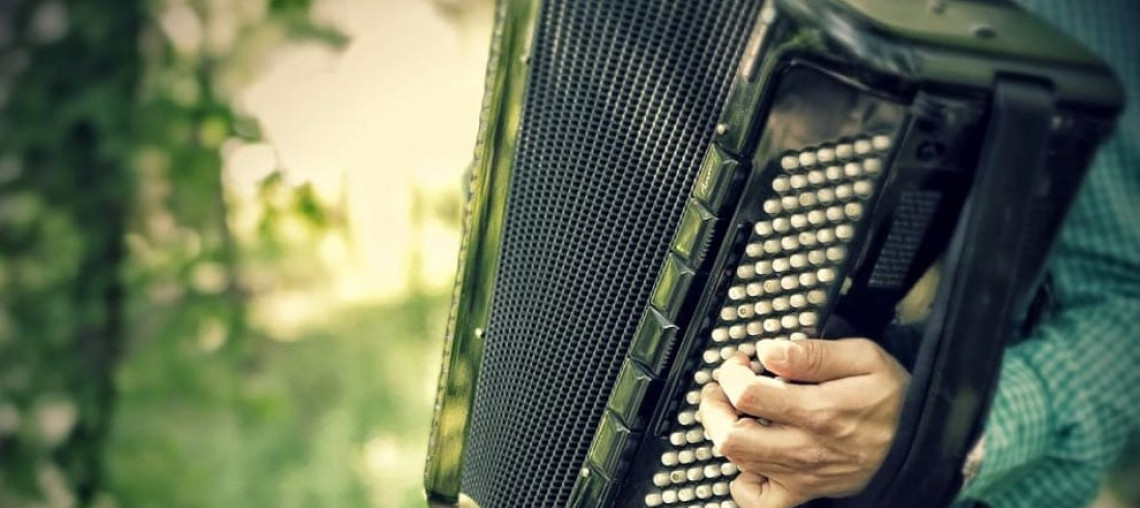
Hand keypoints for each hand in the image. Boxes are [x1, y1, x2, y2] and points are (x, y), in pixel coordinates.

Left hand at [698, 338, 908, 507]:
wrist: (924, 443)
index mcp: (818, 410)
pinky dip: (742, 480)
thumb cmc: (895, 399)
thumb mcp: (865, 357)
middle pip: (730, 435)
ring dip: (723, 433)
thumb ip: (814, 354)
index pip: (747, 395)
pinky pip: (758, 501)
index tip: (741, 361)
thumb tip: (770, 351)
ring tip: (733, 411)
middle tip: (722, 387)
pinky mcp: (804, 491)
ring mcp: (801, 474)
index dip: (732, 373)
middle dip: (714, 405)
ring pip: (737, 463)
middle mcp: (805, 447)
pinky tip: (749, 457)